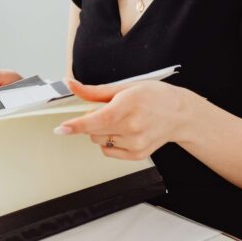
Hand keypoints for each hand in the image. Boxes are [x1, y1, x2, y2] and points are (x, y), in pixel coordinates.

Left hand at [55, 79, 195, 159]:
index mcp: (129, 104)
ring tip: (120, 121)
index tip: (61, 129)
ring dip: (100, 132)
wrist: (180, 114)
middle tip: (108, 111)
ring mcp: (136, 143)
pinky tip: (124, 132)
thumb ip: (95, 91)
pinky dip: (109, 142)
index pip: (98, 118)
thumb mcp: (125, 87)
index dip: (77, 125)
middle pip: (93, 131)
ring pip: (98, 141)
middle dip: (91, 121)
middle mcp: (133, 126)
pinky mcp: (137, 155)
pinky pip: (108, 151)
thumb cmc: (154, 96)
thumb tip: (72, 85)